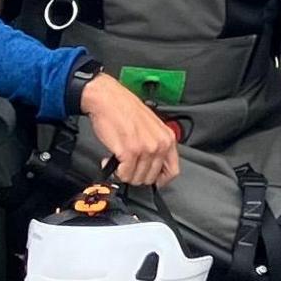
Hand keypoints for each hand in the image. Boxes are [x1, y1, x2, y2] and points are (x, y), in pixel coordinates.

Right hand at [81, 71, 182, 187]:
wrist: (108, 99)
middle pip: (151, 178)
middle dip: (137, 175)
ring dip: (124, 173)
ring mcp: (145, 149)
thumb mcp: (151, 126)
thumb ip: (156, 145)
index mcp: (167, 138)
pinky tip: (111, 160)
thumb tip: (154, 164)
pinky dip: (115, 171)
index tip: (152, 181)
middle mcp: (159, 144)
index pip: (172, 171)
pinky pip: (124, 174)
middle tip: (127, 166)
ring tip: (119, 160)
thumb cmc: (125, 109)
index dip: (160, 180)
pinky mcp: (129, 152)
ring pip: (137, 178)